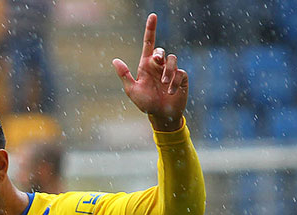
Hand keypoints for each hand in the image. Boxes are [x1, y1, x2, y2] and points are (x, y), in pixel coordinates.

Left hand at [112, 13, 187, 130]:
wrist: (161, 115)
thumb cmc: (146, 103)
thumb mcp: (132, 90)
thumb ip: (124, 75)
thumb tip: (115, 60)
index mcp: (146, 65)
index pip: (149, 43)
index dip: (150, 29)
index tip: (152, 16)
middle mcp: (159, 66)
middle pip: (161, 51)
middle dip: (159, 54)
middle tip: (157, 61)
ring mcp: (171, 71)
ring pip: (172, 59)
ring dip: (168, 71)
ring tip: (164, 84)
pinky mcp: (181, 78)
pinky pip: (180, 73)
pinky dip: (174, 82)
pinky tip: (170, 92)